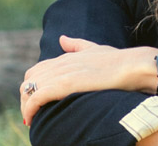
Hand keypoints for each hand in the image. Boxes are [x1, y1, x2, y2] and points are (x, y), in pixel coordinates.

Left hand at [20, 36, 156, 125]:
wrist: (131, 66)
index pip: (37, 70)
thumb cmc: (118, 60)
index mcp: (66, 56)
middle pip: (29, 79)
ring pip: (29, 88)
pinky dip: (30, 109)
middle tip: (33, 113)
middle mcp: (61, 63)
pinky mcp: (65, 84)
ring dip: (26, 105)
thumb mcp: (95, 49)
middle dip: (27, 96)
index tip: (38, 100)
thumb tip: (62, 39)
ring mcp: (62, 73)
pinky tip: (33, 119)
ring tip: (32, 118)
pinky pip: (37, 97)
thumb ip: (77, 45)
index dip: (34, 85)